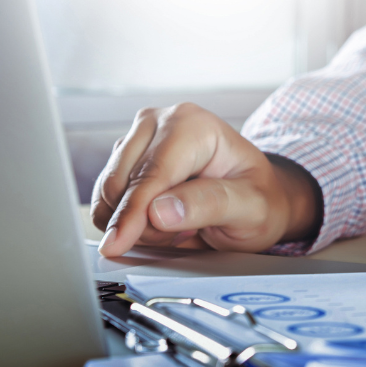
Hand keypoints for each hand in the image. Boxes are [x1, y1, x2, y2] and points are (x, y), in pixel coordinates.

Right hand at [90, 103, 320, 257]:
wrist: (258, 198)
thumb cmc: (259, 199)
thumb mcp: (251, 207)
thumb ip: (209, 205)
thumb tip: (158, 211)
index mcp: (193, 125)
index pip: (151, 174)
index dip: (131, 213)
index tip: (117, 244)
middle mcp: (160, 122)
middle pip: (121, 183)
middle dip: (142, 223)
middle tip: (185, 235)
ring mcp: (139, 138)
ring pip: (109, 194)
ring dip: (135, 224)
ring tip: (178, 227)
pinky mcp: (125, 158)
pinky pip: (106, 200)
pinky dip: (126, 221)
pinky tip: (160, 223)